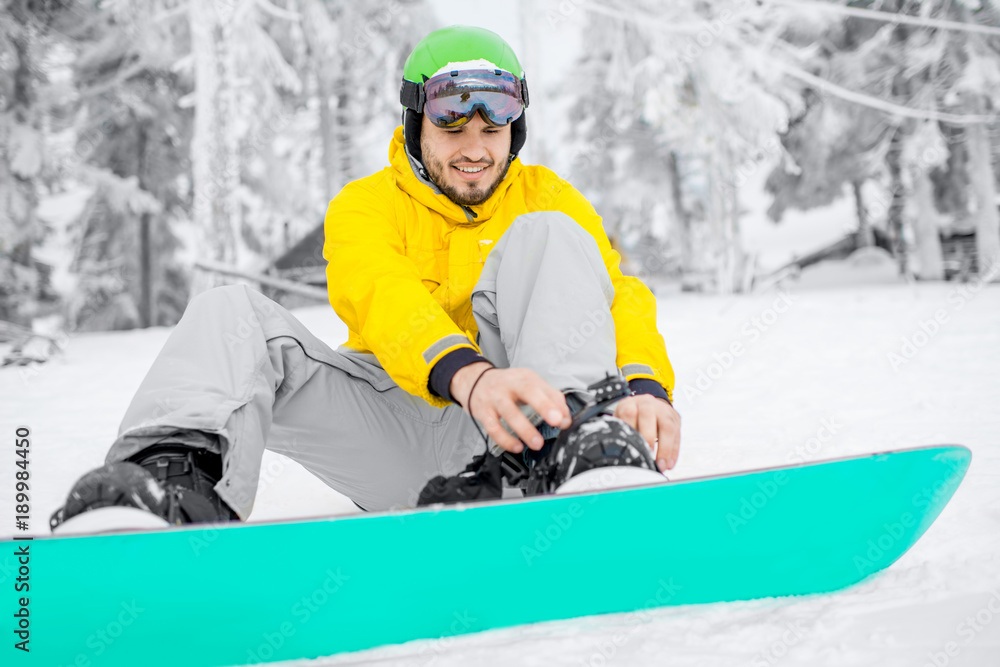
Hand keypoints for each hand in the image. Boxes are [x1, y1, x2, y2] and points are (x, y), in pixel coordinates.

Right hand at [451, 363, 571, 453]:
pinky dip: (505, 439)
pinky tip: (516, 446)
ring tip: (537, 443)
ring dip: (525, 429)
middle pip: (528, 391)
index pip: (544, 388)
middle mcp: (510, 385)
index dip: (556, 404)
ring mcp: (495, 398)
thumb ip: (550, 398)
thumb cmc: (506, 385)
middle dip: (544, 406)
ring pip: (510, 412)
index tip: (565, 420)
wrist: (474, 381)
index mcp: (524, 378)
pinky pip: (493, 428)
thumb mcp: (529, 384)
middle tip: (556, 421)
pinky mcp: (483, 412)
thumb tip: (565, 418)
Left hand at [613, 394, 680, 470]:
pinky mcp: (675, 418)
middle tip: (647, 458)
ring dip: (665, 449)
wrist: (646, 404)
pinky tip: (669, 464)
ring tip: (661, 466)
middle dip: (648, 438)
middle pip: (648, 416)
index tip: (631, 448)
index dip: (631, 430)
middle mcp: (647, 403)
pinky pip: (677, 435)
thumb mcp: (621, 420)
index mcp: (630, 403)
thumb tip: (616, 454)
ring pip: (667, 426)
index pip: (629, 413)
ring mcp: (663, 409)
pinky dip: (673, 452)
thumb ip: (620, 433)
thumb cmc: (630, 419)